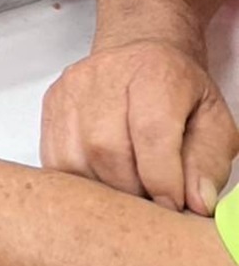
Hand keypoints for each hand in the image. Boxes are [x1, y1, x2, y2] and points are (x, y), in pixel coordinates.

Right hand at [40, 39, 238, 214]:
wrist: (141, 59)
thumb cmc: (179, 95)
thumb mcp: (214, 123)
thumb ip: (208, 162)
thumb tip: (196, 202)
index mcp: (156, 72)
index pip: (151, 132)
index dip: (163, 180)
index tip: (174, 206)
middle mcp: (105, 73)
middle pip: (107, 150)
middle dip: (132, 191)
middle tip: (152, 201)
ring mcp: (72, 88)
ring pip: (77, 160)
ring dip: (105, 190)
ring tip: (130, 189)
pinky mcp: (51, 103)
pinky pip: (56, 161)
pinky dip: (81, 183)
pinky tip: (104, 179)